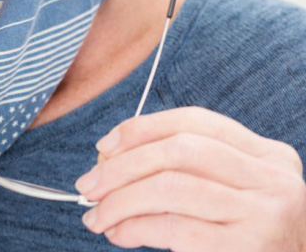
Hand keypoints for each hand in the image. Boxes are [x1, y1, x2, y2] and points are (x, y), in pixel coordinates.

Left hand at [75, 106, 305, 250]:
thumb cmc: (251, 238)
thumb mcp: (234, 192)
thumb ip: (187, 169)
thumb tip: (109, 160)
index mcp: (268, 155)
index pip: (194, 121)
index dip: (142, 128)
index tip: (104, 146)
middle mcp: (273, 178)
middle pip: (179, 150)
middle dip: (123, 165)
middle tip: (88, 184)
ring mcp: (264, 214)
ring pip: (171, 187)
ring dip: (121, 199)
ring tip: (96, 215)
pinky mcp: (249, 249)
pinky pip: (176, 228)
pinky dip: (137, 227)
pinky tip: (118, 233)